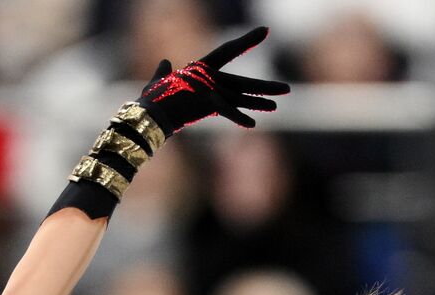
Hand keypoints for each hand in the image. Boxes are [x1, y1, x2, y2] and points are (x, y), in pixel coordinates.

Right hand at [138, 26, 289, 135]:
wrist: (147, 113)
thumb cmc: (153, 99)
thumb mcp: (159, 82)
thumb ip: (163, 71)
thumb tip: (164, 62)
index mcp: (201, 69)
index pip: (228, 50)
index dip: (247, 40)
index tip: (265, 30)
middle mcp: (209, 78)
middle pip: (243, 82)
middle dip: (265, 87)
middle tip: (287, 89)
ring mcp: (209, 90)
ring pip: (240, 96)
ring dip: (260, 101)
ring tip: (279, 104)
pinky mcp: (205, 103)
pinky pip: (225, 111)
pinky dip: (237, 117)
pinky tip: (252, 124)